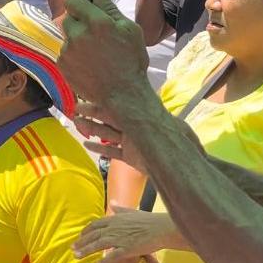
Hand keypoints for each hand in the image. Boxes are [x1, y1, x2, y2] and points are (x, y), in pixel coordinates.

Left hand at [60, 0, 154, 109]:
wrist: (123, 96)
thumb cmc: (131, 61)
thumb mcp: (130, 29)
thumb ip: (109, 7)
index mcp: (97, 22)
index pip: (72, 0)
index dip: (78, 3)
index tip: (84, 8)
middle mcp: (78, 34)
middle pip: (67, 18)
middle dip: (78, 22)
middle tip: (94, 35)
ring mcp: (68, 51)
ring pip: (67, 37)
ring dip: (76, 40)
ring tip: (94, 54)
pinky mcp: (62, 65)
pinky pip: (65, 53)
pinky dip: (73, 56)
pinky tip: (89, 65)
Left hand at [73, 206, 180, 262]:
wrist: (161, 228)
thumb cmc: (148, 220)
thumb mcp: (132, 211)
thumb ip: (120, 208)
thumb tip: (112, 202)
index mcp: (115, 218)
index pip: (95, 225)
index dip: (86, 231)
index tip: (80, 237)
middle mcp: (114, 227)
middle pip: (93, 235)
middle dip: (81, 242)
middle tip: (72, 248)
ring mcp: (120, 238)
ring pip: (99, 245)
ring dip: (86, 251)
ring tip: (76, 256)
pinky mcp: (127, 248)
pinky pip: (113, 255)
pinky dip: (104, 260)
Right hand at [74, 101, 205, 171]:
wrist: (186, 166)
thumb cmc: (185, 147)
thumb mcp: (179, 129)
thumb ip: (165, 120)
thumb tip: (157, 106)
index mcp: (143, 118)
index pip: (120, 108)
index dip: (103, 103)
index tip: (89, 96)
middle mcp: (135, 128)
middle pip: (110, 118)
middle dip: (92, 113)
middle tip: (75, 108)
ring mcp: (131, 144)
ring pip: (107, 134)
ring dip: (92, 129)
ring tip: (77, 124)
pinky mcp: (131, 158)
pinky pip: (112, 153)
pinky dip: (100, 149)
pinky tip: (87, 145)